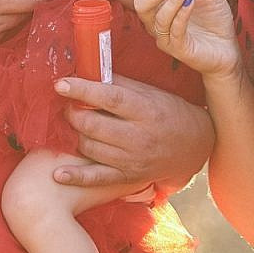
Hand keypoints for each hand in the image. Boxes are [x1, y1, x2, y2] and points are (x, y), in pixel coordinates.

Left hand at [48, 75, 213, 191]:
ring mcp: (132, 160)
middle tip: (70, 106)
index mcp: (145, 110)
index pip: (110, 98)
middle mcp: (138, 137)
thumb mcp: (151, 93)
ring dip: (76, 134)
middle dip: (73, 113)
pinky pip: (97, 179)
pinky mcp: (128, 177)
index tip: (61, 84)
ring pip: (89, 147)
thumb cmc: (170, 113)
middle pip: (93, 125)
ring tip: (78, 125)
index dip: (82, 90)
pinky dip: (75, 177)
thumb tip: (88, 73)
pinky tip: (58, 173)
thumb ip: (120, 84)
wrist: (195, 146)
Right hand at [132, 0, 242, 81]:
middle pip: (141, 4)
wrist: (227, 49)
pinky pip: (174, 31)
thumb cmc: (214, 23)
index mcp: (160, 7)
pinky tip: (192, 2)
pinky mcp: (178, 49)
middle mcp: (157, 23)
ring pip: (157, 18)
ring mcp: (166, 38)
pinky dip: (181, 14)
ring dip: (171, 0)